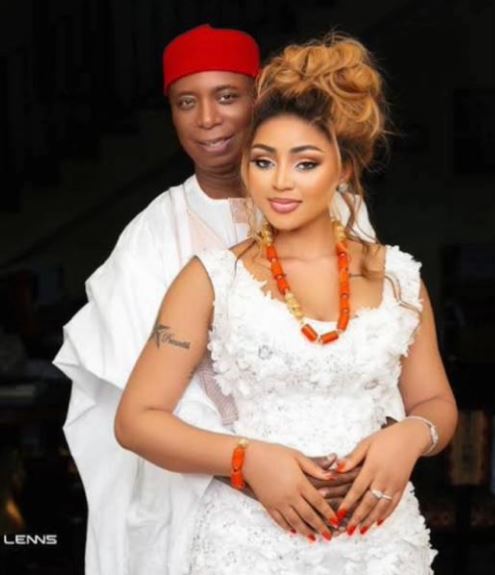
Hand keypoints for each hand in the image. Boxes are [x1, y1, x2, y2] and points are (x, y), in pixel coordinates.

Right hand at [242, 440, 336, 539]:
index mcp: (300, 483)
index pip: (318, 502)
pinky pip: (280, 521)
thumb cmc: (273, 454)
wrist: (249, 459)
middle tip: (329, 536)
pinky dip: (288, 528)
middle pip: (309, 516)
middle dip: (321, 527)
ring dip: (306, 531)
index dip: (328, 513)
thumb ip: (314, 467)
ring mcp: (279, 503)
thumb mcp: (296, 456)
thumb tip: (331, 475)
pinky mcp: (268, 506)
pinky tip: (294, 531)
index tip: (336, 521)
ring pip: (295, 522)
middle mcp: (290, 496)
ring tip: (314, 538)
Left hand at [333, 419, 428, 534]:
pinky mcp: (402, 487)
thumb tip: (337, 468)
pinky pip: (393, 505)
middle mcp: (383, 478)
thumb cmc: (384, 438)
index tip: (338, 514)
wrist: (410, 438)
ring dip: (370, 520)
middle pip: (368, 502)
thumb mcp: (365, 443)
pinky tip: (378, 522)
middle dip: (357, 517)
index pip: (357, 489)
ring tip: (361, 530)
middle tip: (347, 530)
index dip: (347, 503)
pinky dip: (385, 515)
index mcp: (372, 467)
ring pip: (381, 507)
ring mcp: (394, 485)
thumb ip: (352, 458)